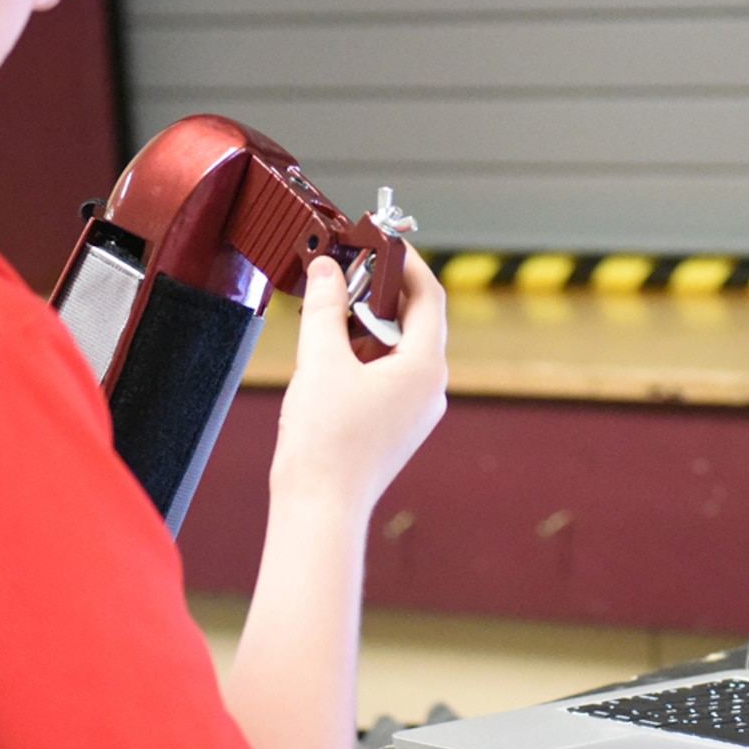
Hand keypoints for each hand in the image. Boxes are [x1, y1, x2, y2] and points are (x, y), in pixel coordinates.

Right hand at [270, 251, 446, 514]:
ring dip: (367, 325)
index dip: (405, 263)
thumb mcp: (320, 359)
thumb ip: (324, 305)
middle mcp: (430, 388)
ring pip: (398, 349)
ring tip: (329, 311)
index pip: (429, 296)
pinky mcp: (396, 427)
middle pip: (415, 321)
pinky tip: (329, 354)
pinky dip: (363, 355)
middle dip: (380, 293)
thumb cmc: (324, 440)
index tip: (379, 240)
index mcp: (425, 367)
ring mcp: (416, 411)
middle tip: (346, 270)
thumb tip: (327, 268)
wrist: (318, 508)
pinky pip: (388, 376)